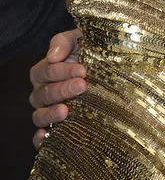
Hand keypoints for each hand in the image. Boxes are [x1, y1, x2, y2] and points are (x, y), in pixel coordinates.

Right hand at [29, 29, 85, 147]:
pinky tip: (47, 136)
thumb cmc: (92, 53)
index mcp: (46, 71)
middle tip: (82, 86)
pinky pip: (40, 137)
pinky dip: (41, 138)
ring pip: (39, 115)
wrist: (110, 71)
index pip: (45, 71)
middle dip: (62, 89)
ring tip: (65, 111)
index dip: (61, 71)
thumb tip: (53, 56)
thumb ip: (65, 41)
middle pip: (43, 93)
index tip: (83, 71)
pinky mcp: (54, 129)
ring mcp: (47, 111)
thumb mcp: (81, 40)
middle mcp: (43, 92)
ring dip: (50, 113)